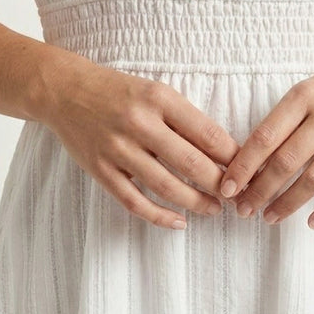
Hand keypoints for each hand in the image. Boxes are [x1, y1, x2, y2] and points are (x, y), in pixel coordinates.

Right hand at [40, 53, 240, 228]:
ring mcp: (117, 149)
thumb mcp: (157, 92)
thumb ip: (186, 119)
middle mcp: (139, 124)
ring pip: (166, 187)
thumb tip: (226, 152)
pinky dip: (160, 216)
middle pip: (192, 164)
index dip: (234, 157)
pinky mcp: (100, 170)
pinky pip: (135, 202)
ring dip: (197, 203)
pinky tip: (180, 222)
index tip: (248, 170)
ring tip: (215, 210)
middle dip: (221, 185)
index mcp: (159, 99)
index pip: (208, 134)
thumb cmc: (119, 92)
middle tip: (238, 196)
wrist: (64, 91)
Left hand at [220, 46, 313, 229]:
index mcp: (304, 96)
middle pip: (286, 162)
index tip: (228, 189)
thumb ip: (284, 121)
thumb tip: (250, 162)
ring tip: (270, 217)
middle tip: (243, 210)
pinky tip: (312, 222)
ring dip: (288, 203)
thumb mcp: (310, 90)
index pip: (265, 137)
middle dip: (260, 191)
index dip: (243, 167)